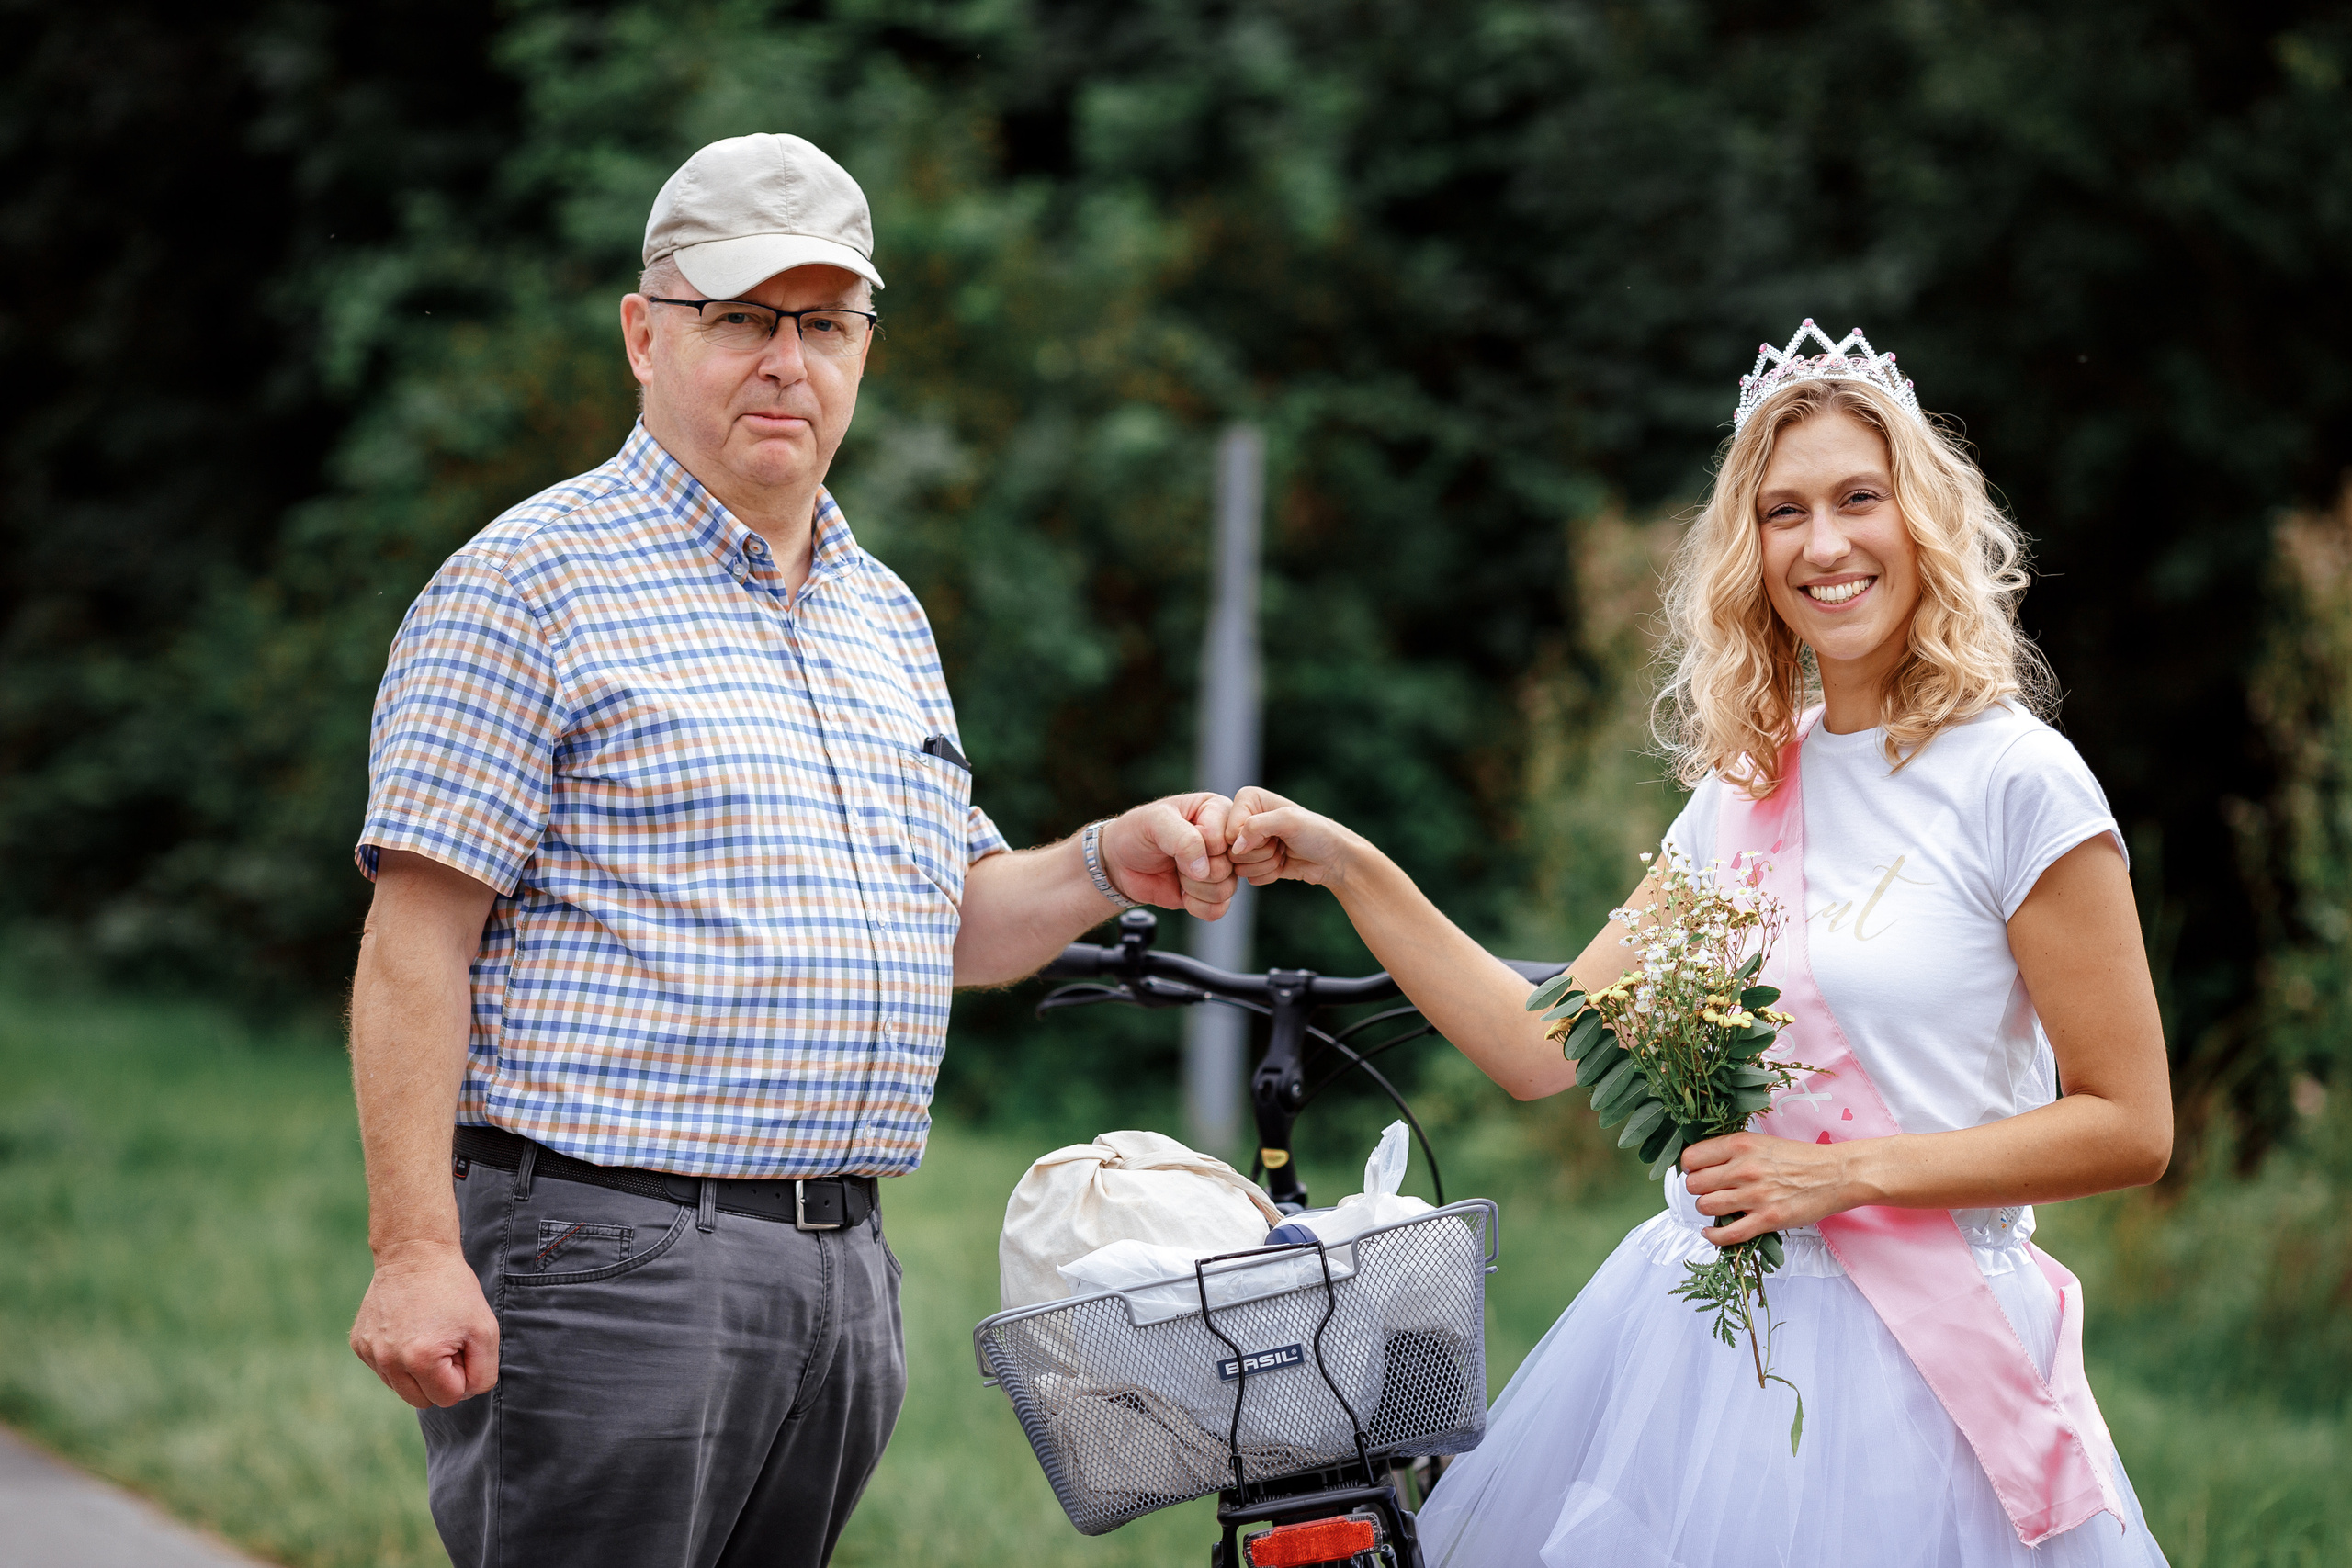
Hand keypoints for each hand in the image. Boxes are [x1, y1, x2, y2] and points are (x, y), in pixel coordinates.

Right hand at [350, 1240, 499, 1408]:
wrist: (414, 1253)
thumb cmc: (455, 1290)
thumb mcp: (485, 1330)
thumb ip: (483, 1374)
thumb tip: (463, 1394)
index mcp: (421, 1360)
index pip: (448, 1398)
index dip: (461, 1373)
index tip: (460, 1344)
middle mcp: (389, 1361)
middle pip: (422, 1400)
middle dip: (439, 1379)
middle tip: (446, 1342)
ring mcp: (370, 1353)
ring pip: (401, 1388)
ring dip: (418, 1370)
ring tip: (427, 1334)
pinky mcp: (360, 1345)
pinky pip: (385, 1369)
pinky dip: (399, 1357)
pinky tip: (407, 1328)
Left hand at [1101, 792, 1237, 919]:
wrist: (1120, 862)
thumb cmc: (1137, 832)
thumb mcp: (1154, 822)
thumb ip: (1182, 839)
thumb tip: (1204, 871)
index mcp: (1217, 810)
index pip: (1226, 837)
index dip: (1200, 845)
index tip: (1176, 837)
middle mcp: (1225, 839)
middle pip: (1229, 865)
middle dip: (1194, 869)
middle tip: (1174, 858)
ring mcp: (1220, 867)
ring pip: (1226, 888)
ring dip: (1194, 888)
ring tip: (1177, 873)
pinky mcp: (1212, 893)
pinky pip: (1219, 908)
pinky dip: (1197, 906)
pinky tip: (1182, 893)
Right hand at [1225, 786, 1362, 888]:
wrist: (1335, 858)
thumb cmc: (1317, 833)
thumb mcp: (1289, 821)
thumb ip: (1256, 827)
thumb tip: (1234, 848)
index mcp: (1248, 799)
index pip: (1229, 831)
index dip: (1253, 838)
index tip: (1276, 831)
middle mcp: (1244, 818)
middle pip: (1233, 851)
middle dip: (1262, 853)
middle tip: (1282, 843)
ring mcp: (1248, 843)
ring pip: (1239, 867)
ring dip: (1267, 864)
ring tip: (1284, 852)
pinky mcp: (1255, 863)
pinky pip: (1249, 878)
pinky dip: (1269, 875)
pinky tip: (1283, 863)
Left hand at [1680, 1131, 1868, 1246]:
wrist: (1835, 1174)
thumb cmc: (1800, 1158)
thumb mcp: (1761, 1142)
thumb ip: (1733, 1151)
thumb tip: (1703, 1163)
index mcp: (1740, 1145)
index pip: (1691, 1158)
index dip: (1689, 1168)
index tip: (1696, 1172)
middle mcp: (1743, 1168)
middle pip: (1694, 1184)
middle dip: (1697, 1190)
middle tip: (1709, 1191)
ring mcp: (1755, 1195)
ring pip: (1705, 1206)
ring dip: (1706, 1210)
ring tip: (1717, 1207)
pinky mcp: (1767, 1219)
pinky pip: (1727, 1234)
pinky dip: (1714, 1236)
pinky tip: (1711, 1232)